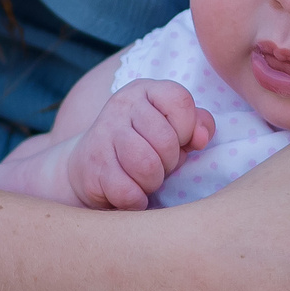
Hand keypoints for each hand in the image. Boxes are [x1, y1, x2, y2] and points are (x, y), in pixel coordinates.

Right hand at [65, 80, 213, 210]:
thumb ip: (197, 125)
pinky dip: (136, 200)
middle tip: (159, 165)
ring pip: (147, 166)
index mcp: (146, 90)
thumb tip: (201, 138)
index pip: (180, 101)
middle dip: (170, 162)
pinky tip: (131, 193)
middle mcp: (122, 105)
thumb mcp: (173, 129)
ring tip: (145, 180)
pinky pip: (127, 191)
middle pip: (165, 140)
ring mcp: (103, 133)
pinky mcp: (93, 165)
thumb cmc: (142, 145)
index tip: (178, 141)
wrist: (88, 164)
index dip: (187, 128)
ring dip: (153, 182)